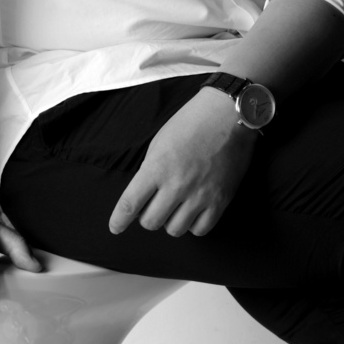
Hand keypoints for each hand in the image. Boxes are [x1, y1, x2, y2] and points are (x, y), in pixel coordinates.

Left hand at [108, 89, 258, 237]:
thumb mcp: (160, 140)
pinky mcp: (220, 200)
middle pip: (151, 222)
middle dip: (147, 216)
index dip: (119, 220)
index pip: (131, 203)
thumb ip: (150, 169)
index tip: (115, 227)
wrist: (228, 114)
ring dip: (170, 221)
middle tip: (153, 205)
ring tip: (175, 206)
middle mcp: (177, 184)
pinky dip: (192, 224)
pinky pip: (200, 229)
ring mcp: (200, 195)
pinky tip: (192, 211)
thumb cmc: (192, 122)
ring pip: (174, 230)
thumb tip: (145, 194)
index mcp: (158, 166)